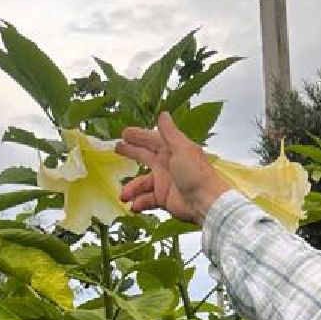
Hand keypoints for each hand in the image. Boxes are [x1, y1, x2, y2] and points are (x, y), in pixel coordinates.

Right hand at [116, 113, 230, 224]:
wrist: (205, 202)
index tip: (124, 132)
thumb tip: (163, 114)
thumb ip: (170, 133)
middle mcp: (167, 165)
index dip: (138, 136)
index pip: (151, 140)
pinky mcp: (164, 198)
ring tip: (124, 195)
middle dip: (130, 153)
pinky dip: (139, 202)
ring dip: (132, 188)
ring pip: (142, 182)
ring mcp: (164, 182)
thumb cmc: (196, 174)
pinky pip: (147, 199)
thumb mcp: (182, 148)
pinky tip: (134, 206)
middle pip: (144, 156)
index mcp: (172, 150)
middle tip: (116, 148)